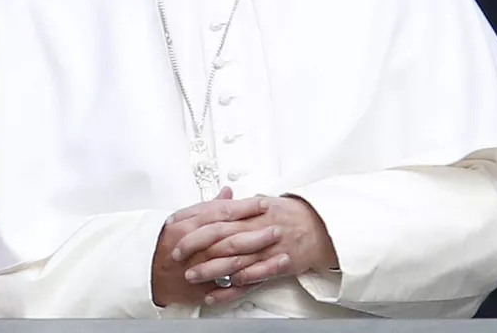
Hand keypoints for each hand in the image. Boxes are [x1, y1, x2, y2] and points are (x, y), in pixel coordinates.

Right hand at [151, 187, 269, 307]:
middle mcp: (194, 247)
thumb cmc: (165, 244)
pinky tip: (266, 275)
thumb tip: (228, 193)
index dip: (244, 209)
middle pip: (228, 237)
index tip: (263, 205)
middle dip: (255, 232)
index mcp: (187, 226)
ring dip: (257, 256)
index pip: (221, 214)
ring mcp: (200, 268)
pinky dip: (248, 281)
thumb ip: (206, 206)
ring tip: (278, 250)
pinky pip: (229, 285)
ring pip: (232, 261)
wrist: (148, 274)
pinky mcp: (204, 288)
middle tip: (276, 227)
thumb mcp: (180, 219)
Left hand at [172, 195, 338, 306]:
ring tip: (191, 276)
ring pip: (233, 261)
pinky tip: (215, 295)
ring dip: (210, 270)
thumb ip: (235, 206)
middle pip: (222, 238)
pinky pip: (250, 281)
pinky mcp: (275, 267)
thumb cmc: (288, 214)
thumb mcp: (260, 203)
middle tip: (177, 254)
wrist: (319, 227)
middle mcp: (257, 229)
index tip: (178, 230)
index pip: (217, 215)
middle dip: (196, 247)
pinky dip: (231, 290)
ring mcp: (266, 250)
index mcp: (251, 211)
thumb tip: (215, 201)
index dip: (196, 224)